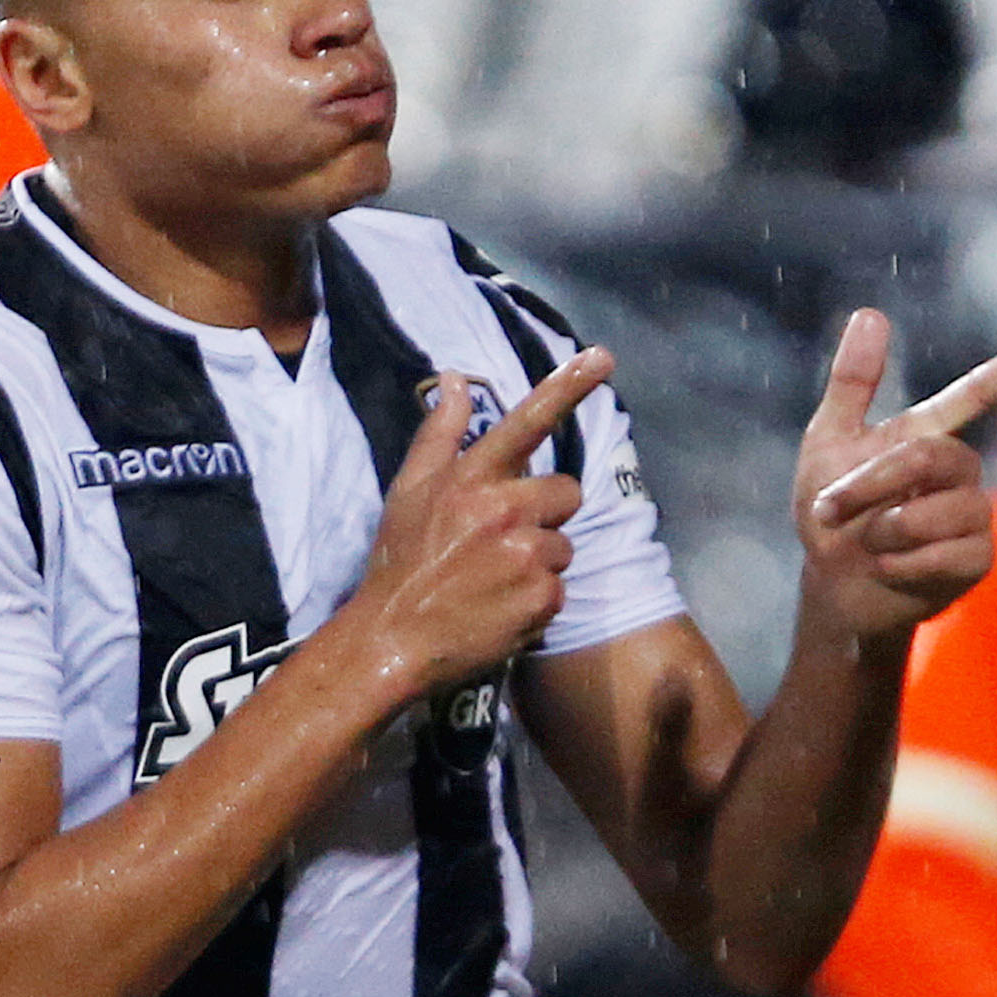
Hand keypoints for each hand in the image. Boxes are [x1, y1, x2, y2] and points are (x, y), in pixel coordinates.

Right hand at [339, 348, 612, 695]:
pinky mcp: (544, 599)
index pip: (526, 422)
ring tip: (493, 580)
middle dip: (544, 512)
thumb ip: (440, 433)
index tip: (605, 356)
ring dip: (539, 562)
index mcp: (472, 478)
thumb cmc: (399, 560)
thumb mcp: (408, 490)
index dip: (569, 387)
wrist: (392, 640)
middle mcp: (504, 510)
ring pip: (564, 545)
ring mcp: (527, 555)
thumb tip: (456, 378)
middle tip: (501, 539)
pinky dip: (537, 602)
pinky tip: (500, 608)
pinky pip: (560, 589)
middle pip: (566, 492)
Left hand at [794, 310, 996, 643]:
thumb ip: (852, 383)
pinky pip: (944, 553)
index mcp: (928, 435)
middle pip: (931, 456)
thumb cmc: (833, 515)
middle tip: (828, 507)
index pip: (979, 394)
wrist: (834, 587)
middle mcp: (961, 471)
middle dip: (871, 483)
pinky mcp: (978, 559)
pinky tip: (890, 569)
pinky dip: (900, 563)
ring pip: (936, 511)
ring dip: (883, 530)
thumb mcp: (827, 443)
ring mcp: (974, 515)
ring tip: (869, 545)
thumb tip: (871, 313)